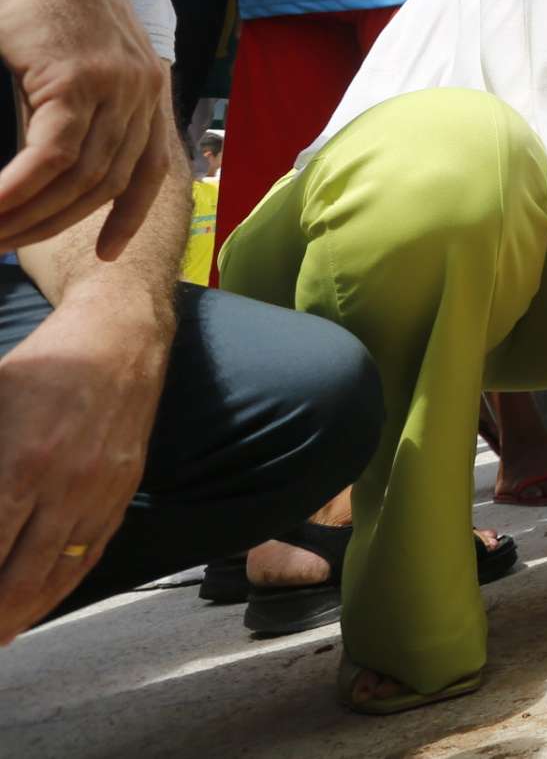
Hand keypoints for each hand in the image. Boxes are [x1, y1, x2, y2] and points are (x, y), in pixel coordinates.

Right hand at [0, 0, 172, 257]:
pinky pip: (51, 159)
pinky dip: (17, 191)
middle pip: (105, 183)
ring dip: (27, 215)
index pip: (147, 167)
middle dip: (54, 224)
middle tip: (3, 245)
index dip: (126, 215)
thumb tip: (47, 152)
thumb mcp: (66, 56)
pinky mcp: (80, 80)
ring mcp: (117, 85)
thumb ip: (70, 102)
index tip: (107, 254)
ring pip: (77, 178)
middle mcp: (142, 88)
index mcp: (145, 85)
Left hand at [0, 293, 169, 641]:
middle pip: (18, 577)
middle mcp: (65, 487)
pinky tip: (36, 606)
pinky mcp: (123, 493)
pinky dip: (60, 589)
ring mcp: (100, 494)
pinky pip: (89, 556)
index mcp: (22, 462)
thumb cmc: (44, 364)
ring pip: (56, 576)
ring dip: (20, 614)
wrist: (124, 337)